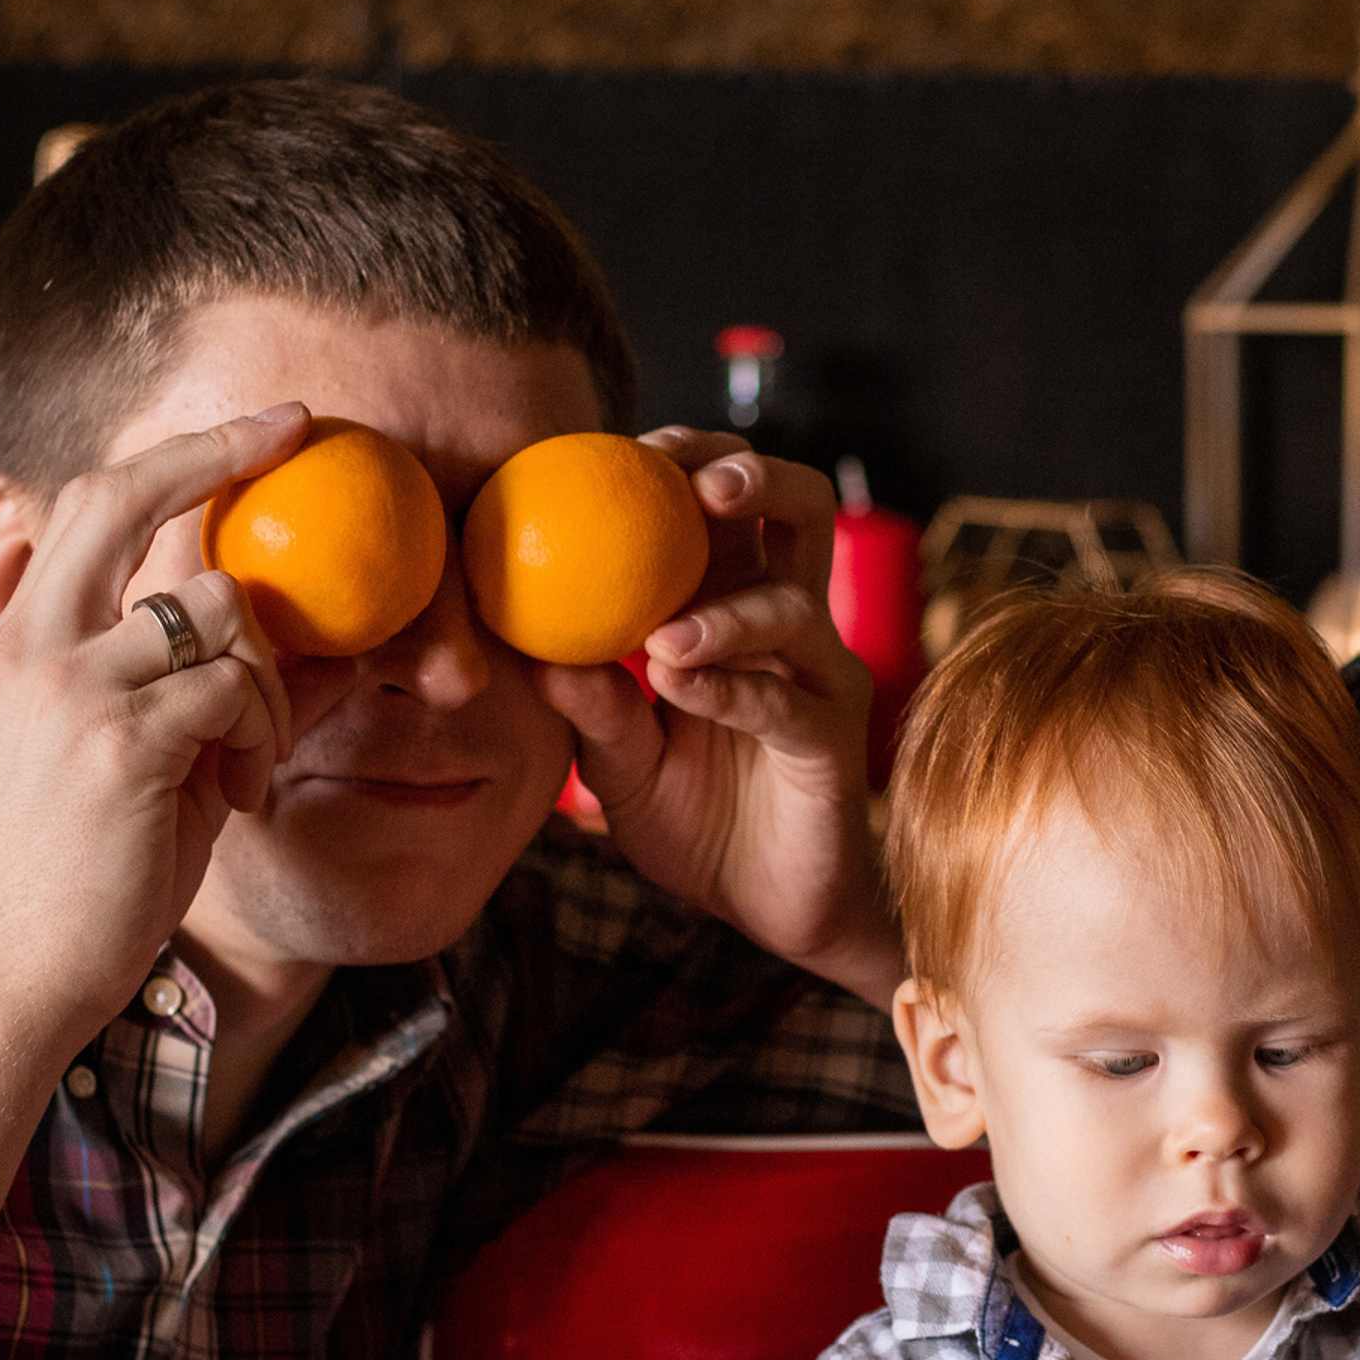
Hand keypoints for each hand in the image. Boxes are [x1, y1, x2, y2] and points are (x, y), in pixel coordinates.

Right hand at [0, 405, 307, 1049]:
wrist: (28, 964)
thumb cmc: (95, 862)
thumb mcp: (145, 751)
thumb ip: (206, 683)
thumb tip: (338, 638)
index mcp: (30, 636)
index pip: (96, 502)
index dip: (186, 454)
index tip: (272, 424)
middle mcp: (39, 641)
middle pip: (129, 497)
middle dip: (220, 450)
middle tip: (295, 432)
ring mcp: (76, 684)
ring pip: (223, 612)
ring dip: (268, 685)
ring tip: (245, 761)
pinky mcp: (123, 736)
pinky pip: (241, 690)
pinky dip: (263, 739)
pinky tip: (236, 795)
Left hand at [534, 433, 900, 1006]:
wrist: (769, 910)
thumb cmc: (697, 824)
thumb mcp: (619, 764)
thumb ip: (589, 706)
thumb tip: (526, 648)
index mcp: (739, 606)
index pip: (730, 504)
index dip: (690, 459)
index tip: (626, 448)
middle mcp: (791, 626)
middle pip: (802, 508)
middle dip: (751, 474)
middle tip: (691, 479)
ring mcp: (820, 679)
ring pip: (796, 604)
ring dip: (726, 608)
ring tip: (660, 637)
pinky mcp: (832, 738)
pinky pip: (785, 698)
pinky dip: (729, 686)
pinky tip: (680, 688)